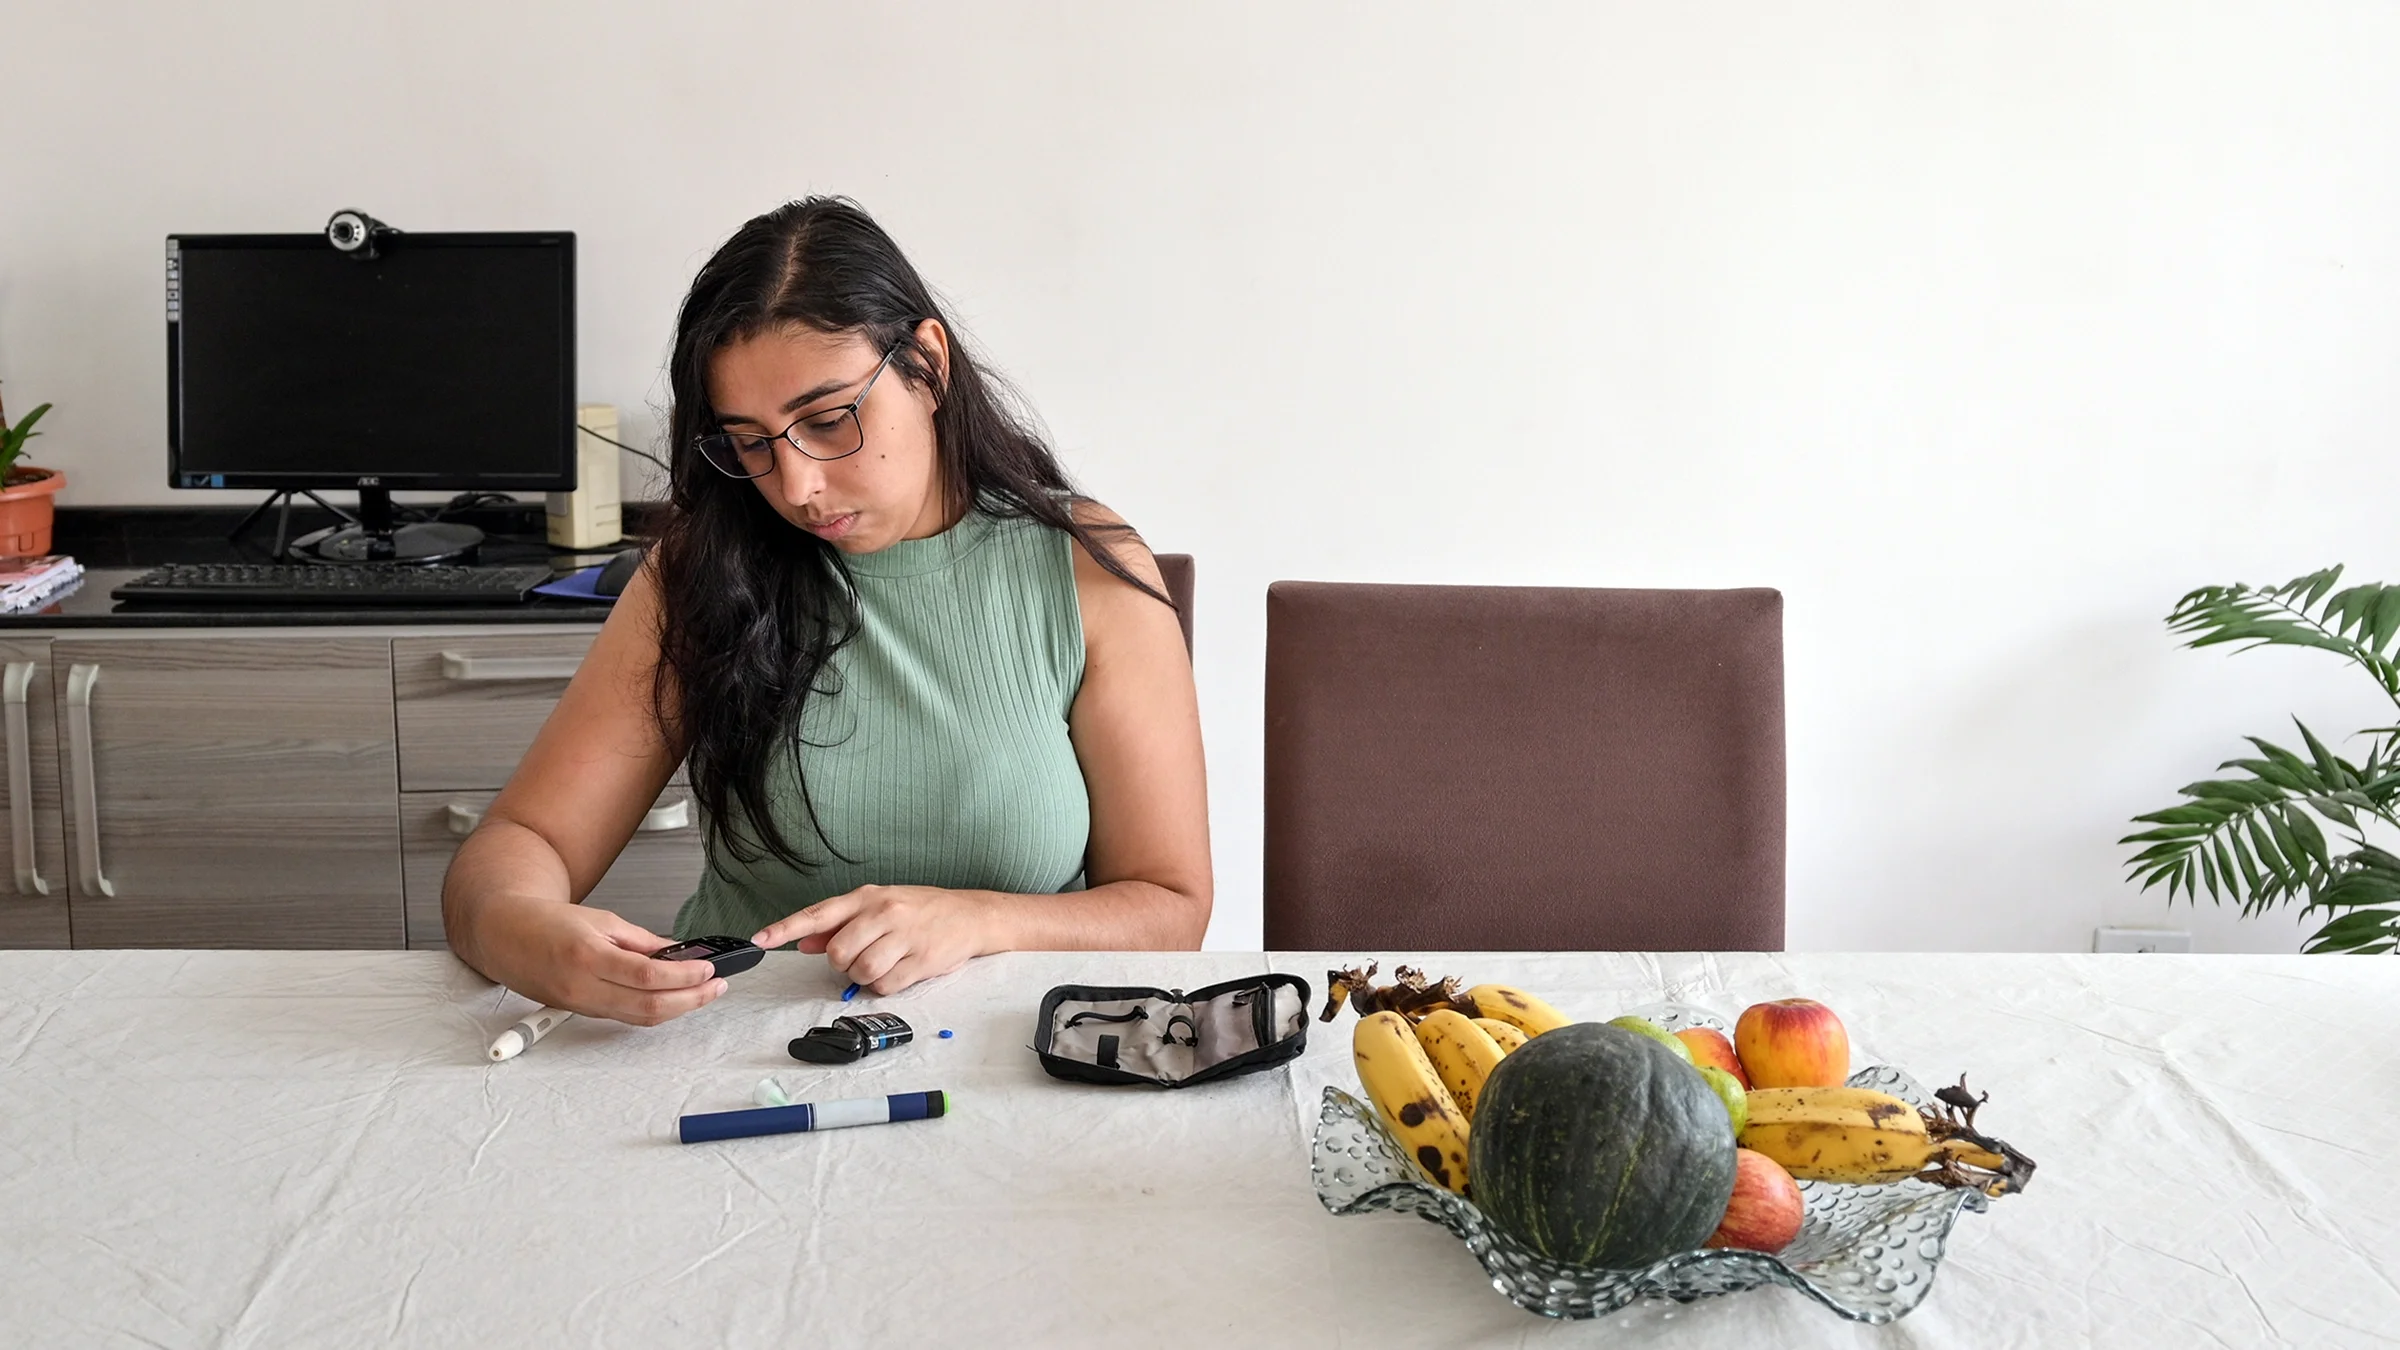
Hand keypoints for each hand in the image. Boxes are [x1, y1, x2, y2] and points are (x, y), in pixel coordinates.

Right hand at [470, 892, 727, 1024]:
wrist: (504, 936)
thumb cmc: (547, 922)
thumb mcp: (601, 920)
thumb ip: (641, 941)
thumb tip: (679, 954)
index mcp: (587, 956)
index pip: (647, 977)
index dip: (684, 976)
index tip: (708, 968)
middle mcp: (582, 987)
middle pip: (648, 1006)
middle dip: (691, 999)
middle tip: (716, 986)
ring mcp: (580, 1004)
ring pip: (639, 1018)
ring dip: (677, 1009)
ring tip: (703, 994)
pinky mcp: (579, 1012)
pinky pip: (624, 1017)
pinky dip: (653, 1010)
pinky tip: (673, 999)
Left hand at [752, 885, 992, 995]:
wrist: (970, 915)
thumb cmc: (920, 911)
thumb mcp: (879, 907)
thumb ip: (840, 925)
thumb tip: (804, 942)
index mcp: (868, 897)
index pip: (818, 913)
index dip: (785, 928)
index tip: (760, 940)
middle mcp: (884, 912)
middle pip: (839, 952)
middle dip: (843, 963)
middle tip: (861, 957)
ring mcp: (905, 935)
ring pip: (862, 971)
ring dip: (866, 977)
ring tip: (884, 964)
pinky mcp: (922, 959)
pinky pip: (887, 985)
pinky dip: (886, 985)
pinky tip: (899, 971)